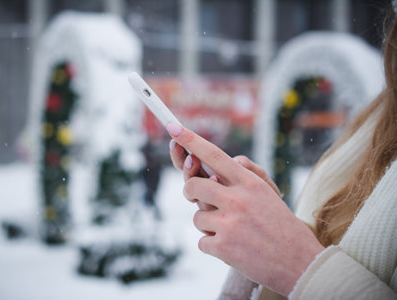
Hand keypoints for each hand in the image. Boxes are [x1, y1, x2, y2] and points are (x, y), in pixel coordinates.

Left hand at [166, 123, 323, 295]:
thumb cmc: (281, 225)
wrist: (301, 263)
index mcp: (249, 183)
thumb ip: (248, 173)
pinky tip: (233, 248)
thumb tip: (228, 161)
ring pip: (197, 217)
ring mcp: (229, 224)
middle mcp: (237, 199)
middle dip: (189, 191)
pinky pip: (201, 241)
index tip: (173, 128)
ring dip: (208, 225)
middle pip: (193, 185)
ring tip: (231, 231)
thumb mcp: (269, 193)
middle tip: (195, 196)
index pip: (214, 155)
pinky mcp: (223, 247)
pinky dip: (212, 245)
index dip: (190, 140)